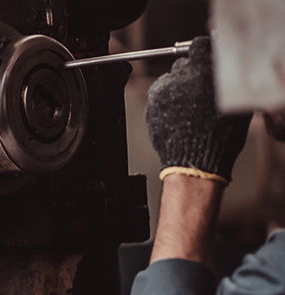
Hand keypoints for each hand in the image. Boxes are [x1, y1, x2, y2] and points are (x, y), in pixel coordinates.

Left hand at [145, 36, 251, 182]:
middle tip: (198, 91)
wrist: (194, 159)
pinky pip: (159, 96)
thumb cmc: (219, 135)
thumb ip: (225, 78)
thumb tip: (222, 67)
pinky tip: (177, 116)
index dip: (202, 53)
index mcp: (205, 71)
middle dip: (190, 74)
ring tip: (188, 108)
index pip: (199, 46)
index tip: (203, 58)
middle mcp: (180, 77)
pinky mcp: (150, 105)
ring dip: (177, 89)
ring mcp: (163, 92)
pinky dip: (166, 102)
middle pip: (183, 65)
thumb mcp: (234, 100)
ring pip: (169, 81)